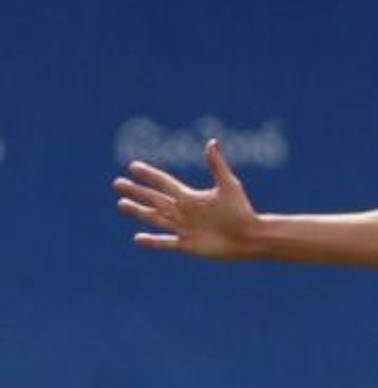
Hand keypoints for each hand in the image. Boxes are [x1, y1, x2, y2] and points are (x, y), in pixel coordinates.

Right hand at [113, 140, 260, 258]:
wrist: (251, 237)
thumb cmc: (242, 210)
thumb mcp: (228, 185)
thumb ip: (217, 165)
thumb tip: (212, 142)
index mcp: (191, 197)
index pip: (164, 184)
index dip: (150, 175)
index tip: (133, 166)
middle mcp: (184, 212)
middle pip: (154, 200)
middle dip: (137, 192)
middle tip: (118, 183)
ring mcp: (184, 229)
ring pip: (155, 219)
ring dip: (138, 212)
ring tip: (121, 205)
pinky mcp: (188, 245)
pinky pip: (166, 243)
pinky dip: (152, 241)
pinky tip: (137, 238)